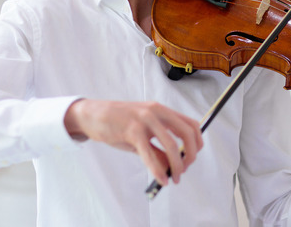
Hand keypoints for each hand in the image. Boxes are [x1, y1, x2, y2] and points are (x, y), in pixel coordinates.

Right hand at [63, 99, 202, 185]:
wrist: (93, 114)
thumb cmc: (119, 123)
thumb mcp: (143, 132)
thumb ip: (158, 147)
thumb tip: (173, 167)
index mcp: (162, 110)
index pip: (191, 124)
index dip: (197, 142)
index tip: (192, 156)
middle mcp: (157, 112)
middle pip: (186, 133)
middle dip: (190, 155)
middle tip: (185, 169)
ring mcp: (145, 120)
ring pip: (171, 145)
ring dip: (177, 165)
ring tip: (175, 178)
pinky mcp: (132, 131)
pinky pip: (150, 154)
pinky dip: (158, 170)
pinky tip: (161, 180)